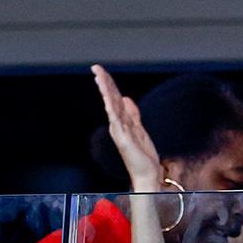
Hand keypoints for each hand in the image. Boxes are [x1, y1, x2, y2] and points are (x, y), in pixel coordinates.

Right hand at [91, 65, 163, 191]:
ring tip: (99, 77)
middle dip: (103, 82)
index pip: (114, 98)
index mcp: (121, 121)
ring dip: (105, 90)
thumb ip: (133, 114)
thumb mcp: (140, 129)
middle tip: (96, 68)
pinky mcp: (123, 138)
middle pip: (110, 99)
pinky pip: (116, 119)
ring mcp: (119, 130)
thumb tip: (126, 98)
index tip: (101, 71)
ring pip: (111, 105)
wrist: (147, 174)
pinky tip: (108, 98)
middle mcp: (117, 124)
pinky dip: (111, 107)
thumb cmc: (142, 156)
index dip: (108, 84)